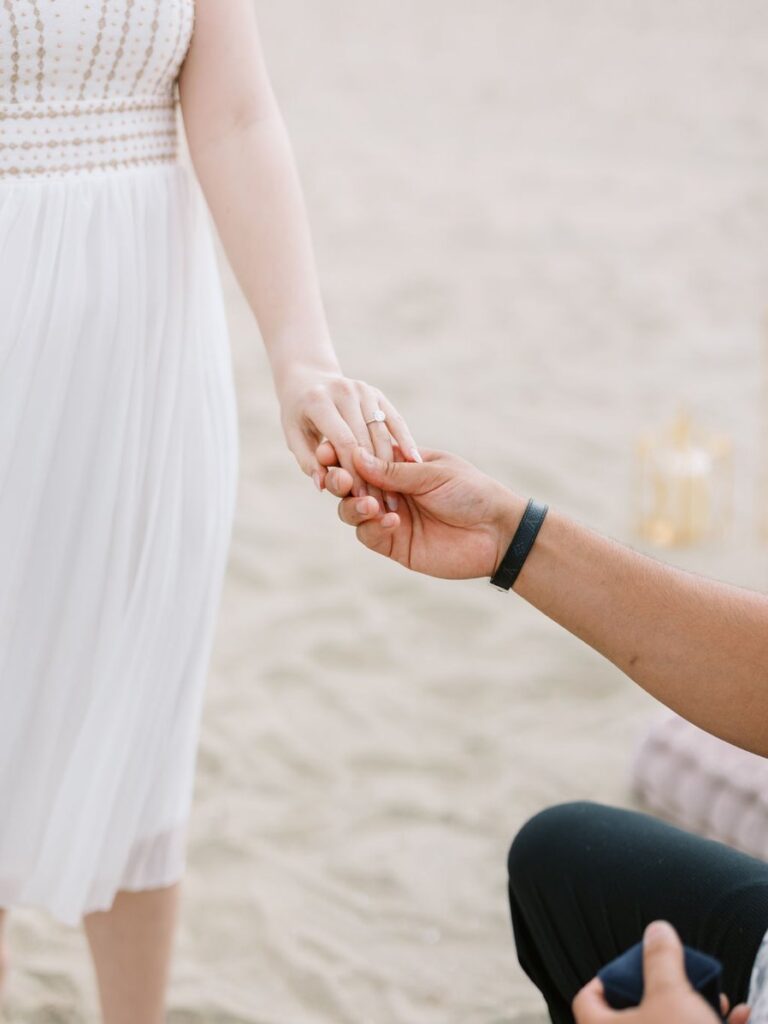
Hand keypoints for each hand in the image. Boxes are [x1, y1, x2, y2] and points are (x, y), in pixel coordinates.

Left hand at [277, 367, 419, 508]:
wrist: (309, 380)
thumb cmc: (299, 416)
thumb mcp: (294, 437)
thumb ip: (308, 462)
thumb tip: (322, 486)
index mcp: (319, 402)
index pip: (343, 442)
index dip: (355, 473)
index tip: (362, 499)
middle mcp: (344, 391)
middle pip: (365, 440)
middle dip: (376, 475)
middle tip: (384, 504)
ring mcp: (363, 390)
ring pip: (383, 432)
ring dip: (393, 465)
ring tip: (398, 494)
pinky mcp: (377, 393)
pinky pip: (396, 420)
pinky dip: (406, 441)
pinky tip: (416, 462)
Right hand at [318, 442, 525, 579]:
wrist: (497, 532)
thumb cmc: (472, 492)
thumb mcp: (433, 474)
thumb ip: (394, 470)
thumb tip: (355, 455)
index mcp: (397, 464)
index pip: (360, 456)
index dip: (341, 454)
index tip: (327, 452)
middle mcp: (388, 489)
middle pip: (348, 483)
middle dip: (338, 480)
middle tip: (340, 480)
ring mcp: (388, 517)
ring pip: (350, 510)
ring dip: (353, 506)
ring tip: (369, 505)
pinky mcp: (393, 544)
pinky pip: (369, 535)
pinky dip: (373, 527)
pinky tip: (391, 521)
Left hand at [573, 922, 749, 1023]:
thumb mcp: (671, 996)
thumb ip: (661, 960)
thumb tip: (657, 930)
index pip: (587, 998)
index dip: (606, 978)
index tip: (629, 967)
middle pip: (631, 1013)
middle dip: (663, 993)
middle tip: (679, 981)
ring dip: (691, 1011)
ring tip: (714, 1000)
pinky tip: (734, 1018)